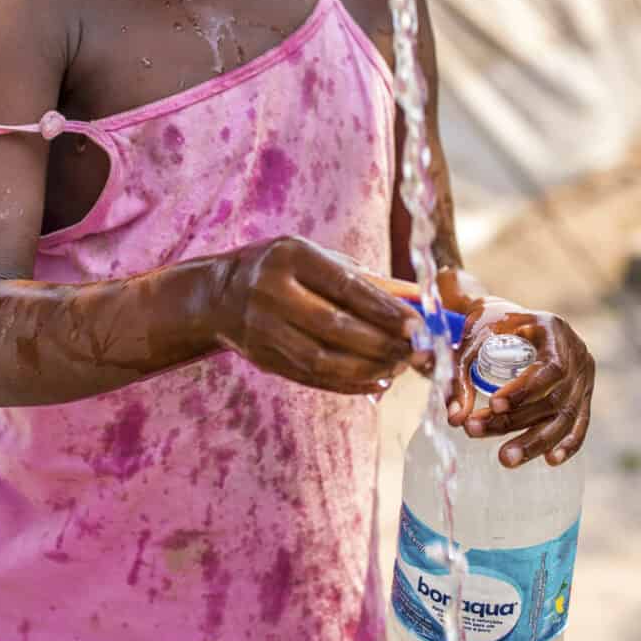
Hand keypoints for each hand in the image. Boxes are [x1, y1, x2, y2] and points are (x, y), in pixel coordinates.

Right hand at [214, 237, 419, 395]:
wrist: (220, 295)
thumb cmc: (284, 270)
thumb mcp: (319, 260)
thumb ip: (367, 280)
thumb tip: (418, 299)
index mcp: (291, 257)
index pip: (346, 287)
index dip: (385, 310)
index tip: (419, 325)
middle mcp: (271, 292)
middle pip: (334, 327)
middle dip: (382, 343)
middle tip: (418, 352)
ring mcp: (262, 329)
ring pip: (323, 359)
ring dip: (369, 367)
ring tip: (401, 366)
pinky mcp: (263, 360)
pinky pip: (311, 378)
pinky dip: (349, 383)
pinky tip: (377, 380)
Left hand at [436, 268, 594, 468]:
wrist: (507, 319)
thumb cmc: (491, 325)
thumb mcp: (474, 340)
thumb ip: (462, 375)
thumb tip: (456, 419)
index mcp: (554, 330)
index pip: (551, 367)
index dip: (525, 391)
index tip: (494, 404)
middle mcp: (576, 352)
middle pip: (556, 397)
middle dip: (518, 421)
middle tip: (480, 433)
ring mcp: (583, 375)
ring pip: (566, 416)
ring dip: (536, 441)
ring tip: (506, 458)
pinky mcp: (582, 394)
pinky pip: (580, 422)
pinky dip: (567, 443)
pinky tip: (550, 460)